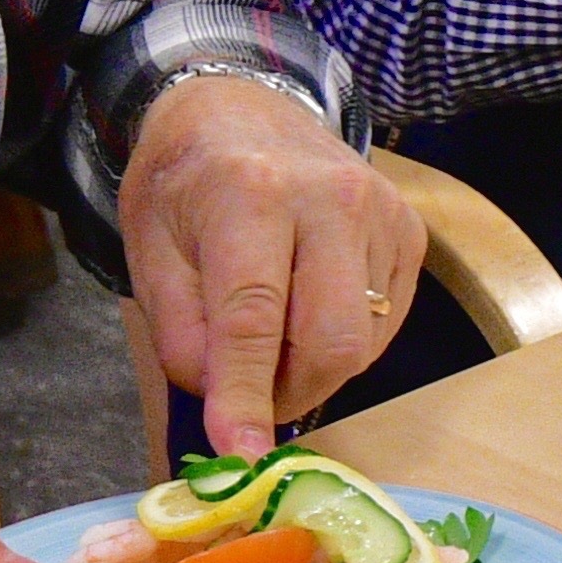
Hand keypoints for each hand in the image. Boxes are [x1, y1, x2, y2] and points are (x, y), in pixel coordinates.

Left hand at [123, 70, 422, 453]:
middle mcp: (332, 199)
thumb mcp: (150, 250)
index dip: (245, 397)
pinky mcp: (411, 232)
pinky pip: (386, 324)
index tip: (240, 457)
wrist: (241, 105)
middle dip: (289, 393)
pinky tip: (309, 311)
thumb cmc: (186, 183)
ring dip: (313, 369)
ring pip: (363, 343)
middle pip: (331, 341)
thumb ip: (182, 333)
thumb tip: (227, 410)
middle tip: (250, 400)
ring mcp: (383, 214)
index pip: (253, 319)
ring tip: (273, 341)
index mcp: (252, 195)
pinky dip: (345, 342)